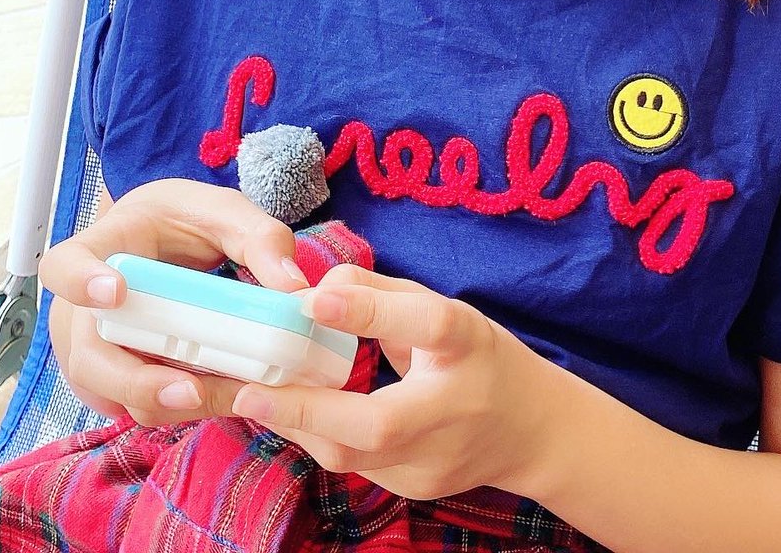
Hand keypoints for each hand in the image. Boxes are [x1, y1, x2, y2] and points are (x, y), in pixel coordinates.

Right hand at [40, 179, 309, 426]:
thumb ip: (260, 239)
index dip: (80, 281)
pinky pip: (135, 403)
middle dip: (134, 380)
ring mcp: (93, 347)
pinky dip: (176, 407)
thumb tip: (293, 287)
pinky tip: (222, 396)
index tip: (114, 292)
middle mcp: (82, 306)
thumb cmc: (188, 220)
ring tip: (228, 396)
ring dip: (165, 401)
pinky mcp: (117, 377)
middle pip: (86, 355)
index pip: (64, 264)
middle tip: (189, 389)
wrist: (166, 238)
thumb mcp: (227, 213)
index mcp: (103, 247)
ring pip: (110, 392)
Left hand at [229, 265, 559, 500]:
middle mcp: (455, 407)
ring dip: (300, 427)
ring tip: (254, 399)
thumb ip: (381, 296)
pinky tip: (293, 417)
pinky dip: (320, 438)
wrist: (531, 430)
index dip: (371, 313)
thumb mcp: (445, 310)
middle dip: (307, 409)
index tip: (311, 301)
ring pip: (355, 456)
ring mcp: (437, 459)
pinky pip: (356, 465)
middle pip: (379, 423)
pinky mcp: (417, 488)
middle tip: (249, 390)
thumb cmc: (479, 355)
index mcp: (468, 345)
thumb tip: (315, 291)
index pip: (425, 326)